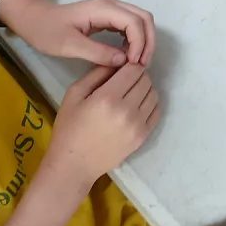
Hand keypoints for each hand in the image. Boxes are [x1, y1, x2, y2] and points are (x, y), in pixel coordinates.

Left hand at [0, 0, 154, 65]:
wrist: (34, 19)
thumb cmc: (48, 31)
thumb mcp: (69, 46)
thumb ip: (97, 53)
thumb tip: (123, 61)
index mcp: (104, 9)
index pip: (134, 22)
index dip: (140, 43)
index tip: (133, 64)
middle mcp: (112, 4)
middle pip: (144, 18)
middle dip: (148, 41)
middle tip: (141, 65)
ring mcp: (111, 8)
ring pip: (140, 20)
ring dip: (144, 39)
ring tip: (137, 62)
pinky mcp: (109, 15)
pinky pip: (131, 24)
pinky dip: (136, 38)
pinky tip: (128, 54)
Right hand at [44, 63, 160, 188]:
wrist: (73, 165)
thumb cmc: (69, 128)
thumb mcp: (74, 94)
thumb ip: (97, 73)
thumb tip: (119, 60)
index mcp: (108, 97)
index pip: (134, 69)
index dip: (128, 66)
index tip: (121, 71)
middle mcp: (127, 110)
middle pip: (146, 80)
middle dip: (136, 77)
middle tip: (123, 83)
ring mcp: (137, 125)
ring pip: (153, 94)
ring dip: (143, 90)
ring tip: (128, 96)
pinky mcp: (143, 137)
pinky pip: (156, 111)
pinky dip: (149, 105)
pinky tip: (135, 108)